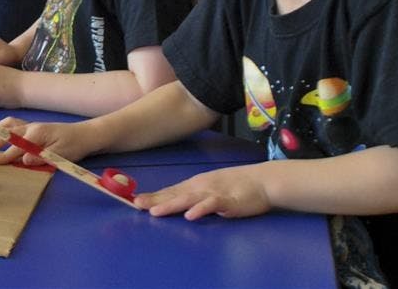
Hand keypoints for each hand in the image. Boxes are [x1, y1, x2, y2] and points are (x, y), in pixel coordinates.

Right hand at [0, 118, 91, 166]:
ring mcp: (31, 126)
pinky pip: (13, 124)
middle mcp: (31, 127)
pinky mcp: (32, 127)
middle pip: (7, 133)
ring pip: (8, 125)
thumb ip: (42, 157)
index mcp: (37, 135)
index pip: (15, 147)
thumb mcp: (60, 155)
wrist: (84, 135)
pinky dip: (2, 128)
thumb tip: (25, 160)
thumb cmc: (73, 146)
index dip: (2, 156)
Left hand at [134, 164, 270, 219]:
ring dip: (172, 205)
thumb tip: (177, 203)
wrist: (262, 181)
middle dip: (155, 200)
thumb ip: (196, 196)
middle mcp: (201, 186)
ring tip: (156, 212)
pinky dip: (201, 210)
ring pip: (189, 199)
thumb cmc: (236, 186)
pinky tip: (191, 216)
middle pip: (175, 194)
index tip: (135, 201)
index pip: (171, 190)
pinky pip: (212, 206)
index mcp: (196, 184)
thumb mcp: (212, 189)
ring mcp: (214, 192)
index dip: (154, 196)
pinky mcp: (228, 201)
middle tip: (137, 205)